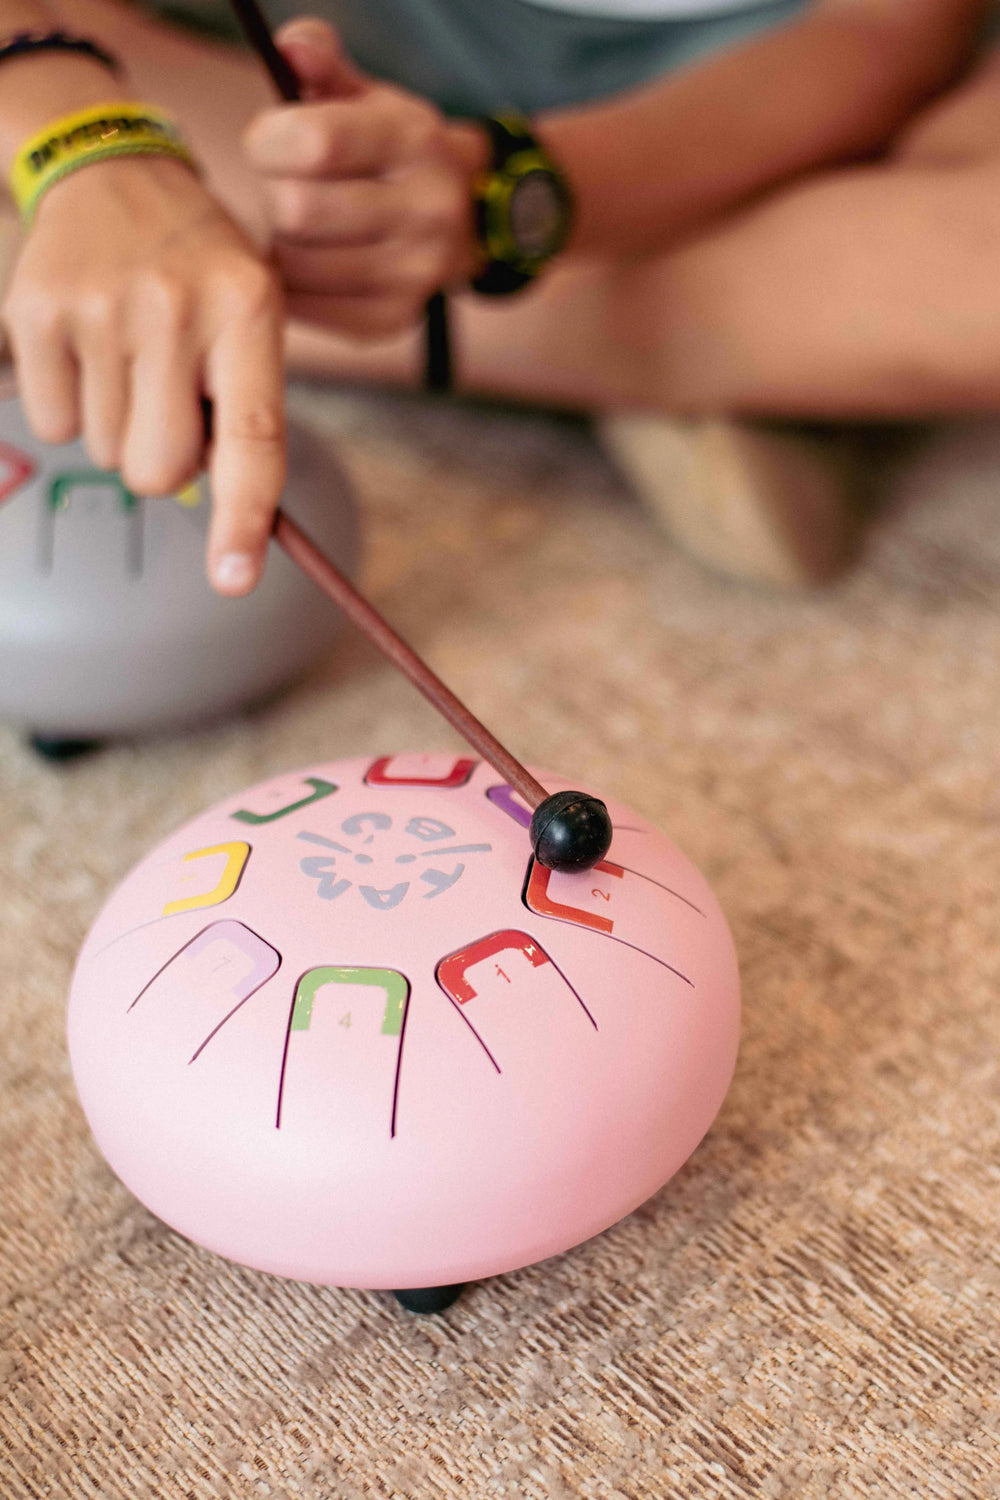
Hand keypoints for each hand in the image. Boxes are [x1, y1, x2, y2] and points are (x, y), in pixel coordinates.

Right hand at [1, 155, 284, 594]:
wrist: (112, 171)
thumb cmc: (198, 268)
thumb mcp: (249, 317)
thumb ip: (242, 412)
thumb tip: (210, 506)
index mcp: (249, 310)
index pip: (253, 439)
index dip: (243, 519)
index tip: (233, 580)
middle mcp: (177, 308)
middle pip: (159, 470)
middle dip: (162, 458)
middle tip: (166, 397)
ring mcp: (101, 309)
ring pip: (106, 454)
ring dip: (118, 425)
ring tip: (129, 355)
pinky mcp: (37, 313)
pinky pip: (58, 426)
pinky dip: (73, 406)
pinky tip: (90, 349)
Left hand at [243, 17, 479, 339]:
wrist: (466, 221)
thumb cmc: (393, 153)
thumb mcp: (367, 98)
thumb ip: (322, 63)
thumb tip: (293, 46)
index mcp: (416, 142)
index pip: (315, 142)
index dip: (268, 141)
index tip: (270, 143)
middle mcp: (426, 211)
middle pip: (296, 210)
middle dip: (273, 194)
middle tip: (285, 188)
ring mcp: (413, 274)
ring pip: (295, 263)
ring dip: (279, 242)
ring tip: (299, 227)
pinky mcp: (391, 320)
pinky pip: (305, 306)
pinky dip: (291, 284)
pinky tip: (308, 261)